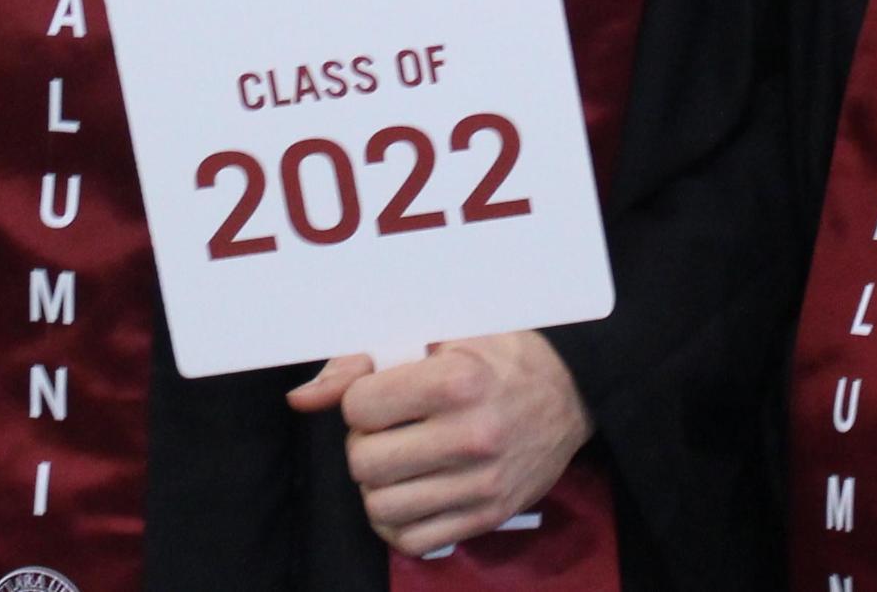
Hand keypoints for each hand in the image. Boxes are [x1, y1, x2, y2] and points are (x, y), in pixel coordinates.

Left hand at [287, 331, 592, 556]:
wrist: (573, 391)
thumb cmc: (499, 354)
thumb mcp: (440, 335)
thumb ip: (364, 362)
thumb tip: (303, 399)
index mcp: (457, 382)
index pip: (360, 407)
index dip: (360, 400)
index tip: (382, 394)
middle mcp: (471, 436)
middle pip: (364, 462)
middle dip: (363, 444)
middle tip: (385, 430)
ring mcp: (481, 483)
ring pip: (381, 506)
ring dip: (377, 485)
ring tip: (397, 461)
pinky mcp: (488, 516)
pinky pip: (413, 541)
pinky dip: (397, 522)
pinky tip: (408, 494)